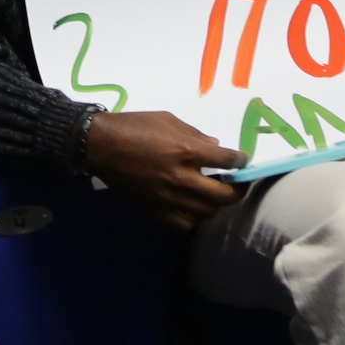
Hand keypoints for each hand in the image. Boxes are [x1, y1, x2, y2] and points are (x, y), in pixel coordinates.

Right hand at [81, 110, 242, 230]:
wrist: (101, 146)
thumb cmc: (134, 126)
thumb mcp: (168, 119)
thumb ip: (194, 134)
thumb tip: (215, 147)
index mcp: (187, 150)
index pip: (227, 160)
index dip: (240, 161)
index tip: (243, 161)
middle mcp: (182, 177)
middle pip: (223, 194)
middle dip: (237, 189)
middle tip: (237, 184)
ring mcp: (169, 197)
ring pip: (206, 212)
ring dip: (214, 204)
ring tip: (213, 195)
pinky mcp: (156, 210)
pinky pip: (184, 224)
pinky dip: (193, 218)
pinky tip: (192, 208)